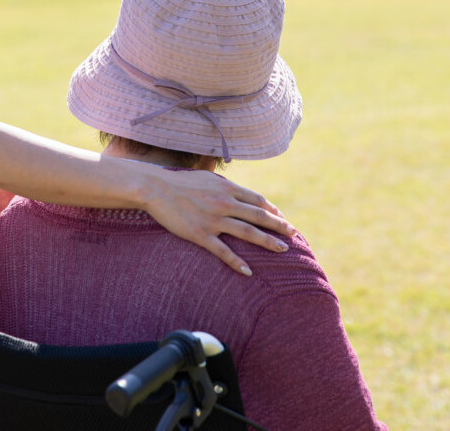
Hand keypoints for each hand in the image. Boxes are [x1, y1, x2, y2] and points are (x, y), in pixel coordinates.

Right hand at [137, 166, 295, 275]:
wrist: (155, 189)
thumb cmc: (180, 183)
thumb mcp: (207, 178)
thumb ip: (224, 186)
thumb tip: (238, 192)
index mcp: (227, 188)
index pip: (257, 200)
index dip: (273, 210)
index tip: (283, 218)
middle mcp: (224, 203)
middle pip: (259, 216)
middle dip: (279, 226)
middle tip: (294, 234)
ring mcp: (213, 219)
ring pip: (247, 232)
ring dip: (267, 242)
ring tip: (282, 250)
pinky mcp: (200, 234)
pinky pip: (223, 251)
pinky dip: (237, 262)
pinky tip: (248, 271)